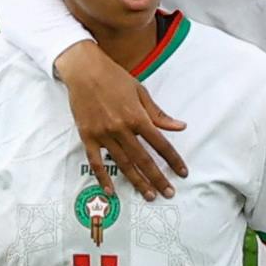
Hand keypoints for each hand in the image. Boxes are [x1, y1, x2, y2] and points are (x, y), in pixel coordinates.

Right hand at [60, 45, 189, 199]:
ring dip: (137, 182)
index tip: (182, 173)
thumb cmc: (114, 78)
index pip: (160, 144)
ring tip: (148, 195)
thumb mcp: (140, 92)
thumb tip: (180, 127)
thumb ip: (159, 114)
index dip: (173, 160)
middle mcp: (121, 128)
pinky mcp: (87, 136)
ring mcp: (103, 134)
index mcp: (137, 117)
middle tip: (168, 193)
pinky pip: (95, 162)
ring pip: (123, 164)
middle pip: (144, 159)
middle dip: (158, 178)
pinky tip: (111, 191)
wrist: (83, 70)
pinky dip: (102, 178)